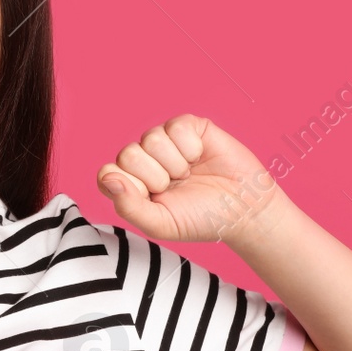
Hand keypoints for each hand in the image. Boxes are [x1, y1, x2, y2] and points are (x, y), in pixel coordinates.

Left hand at [96, 115, 289, 245]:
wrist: (244, 209)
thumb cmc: (201, 219)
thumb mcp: (161, 224)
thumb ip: (128, 206)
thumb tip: (108, 178)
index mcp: (132, 184)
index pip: (107, 173)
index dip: (130, 186)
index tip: (154, 198)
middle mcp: (145, 160)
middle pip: (127, 154)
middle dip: (156, 177)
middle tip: (177, 187)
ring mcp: (165, 142)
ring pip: (151, 139)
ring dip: (176, 164)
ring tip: (189, 174)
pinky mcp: (188, 127)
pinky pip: (175, 127)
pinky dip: (190, 147)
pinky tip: (200, 157)